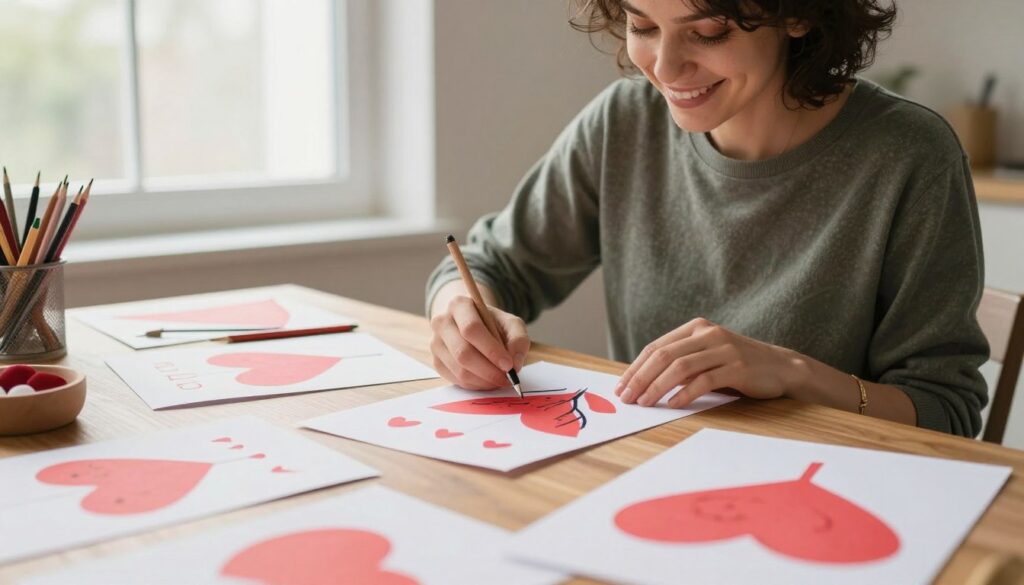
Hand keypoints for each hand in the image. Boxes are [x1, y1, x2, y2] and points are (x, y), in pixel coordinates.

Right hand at [429, 295, 529, 389]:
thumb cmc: (492, 323)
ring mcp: (436, 343)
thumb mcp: (511, 323)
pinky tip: (487, 380)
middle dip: (488, 370)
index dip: (491, 350)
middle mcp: (442, 322)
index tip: (508, 365)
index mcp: (459, 305)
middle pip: (463, 352)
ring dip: (484, 380)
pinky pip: (456, 379)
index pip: (471, 329)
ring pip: (459, 370)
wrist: (472, 324)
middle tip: (507, 378)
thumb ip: (518, 339)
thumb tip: (515, 363)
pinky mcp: (436, 361)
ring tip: (500, 380)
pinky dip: (475, 384)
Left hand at [614, 318, 803, 407]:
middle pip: (664, 355)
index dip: (635, 367)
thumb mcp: (706, 358)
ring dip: (658, 387)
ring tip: (645, 403)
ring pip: (681, 367)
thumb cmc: (736, 366)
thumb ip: (680, 364)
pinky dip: (685, 393)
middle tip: (627, 398)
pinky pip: (705, 380)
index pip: (656, 347)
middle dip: (641, 378)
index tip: (621, 387)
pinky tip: (673, 405)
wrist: (780, 367)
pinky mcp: (737, 366)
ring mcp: (724, 348)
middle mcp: (708, 333)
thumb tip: (642, 383)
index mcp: (696, 328)